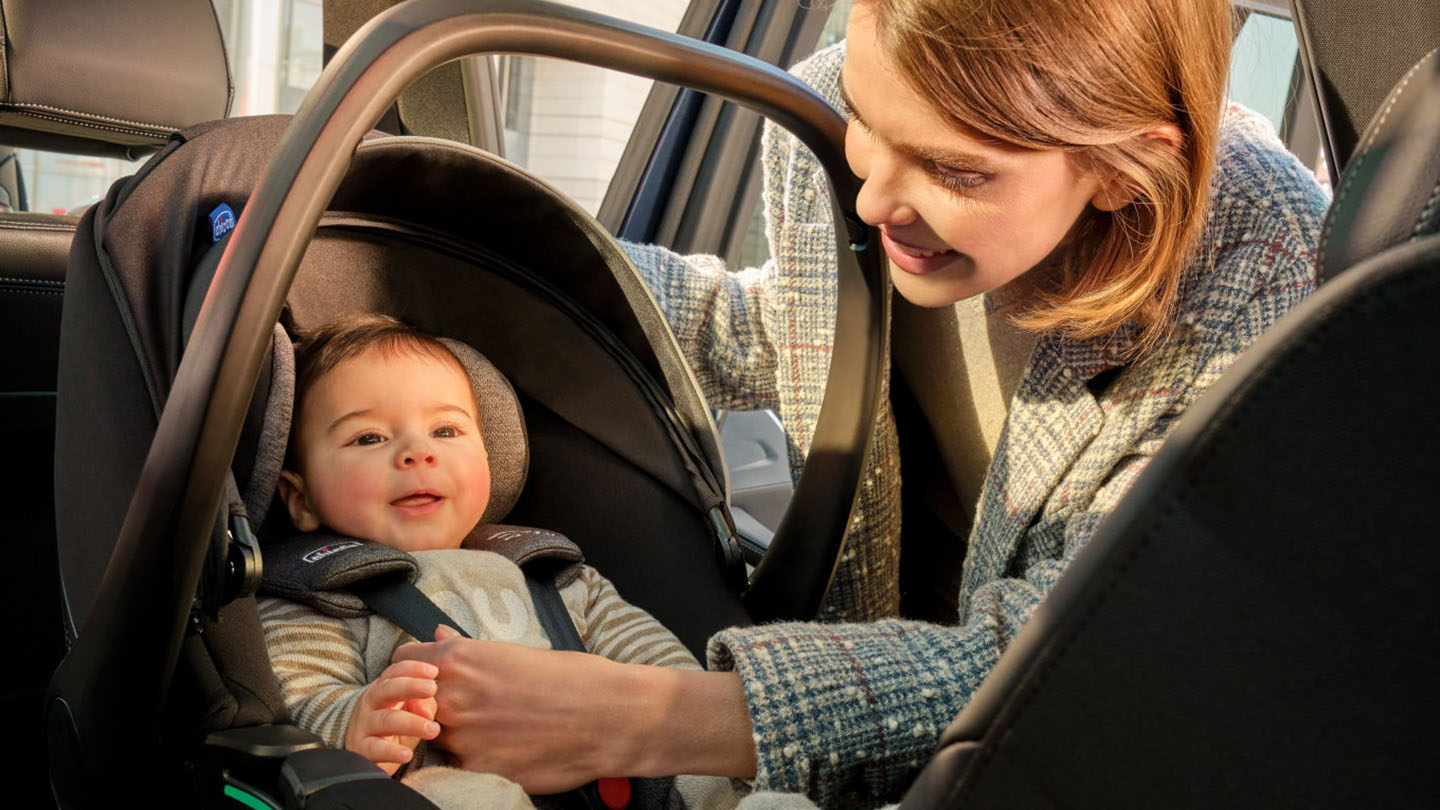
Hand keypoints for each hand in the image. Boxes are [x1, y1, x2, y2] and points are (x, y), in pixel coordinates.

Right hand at [345, 659, 441, 774]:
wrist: (361, 752)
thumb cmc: (393, 727)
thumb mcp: (411, 711)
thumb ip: (423, 705)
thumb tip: (427, 713)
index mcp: (382, 689)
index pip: (394, 672)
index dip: (413, 669)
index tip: (434, 672)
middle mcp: (370, 704)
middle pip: (386, 690)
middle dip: (410, 686)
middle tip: (431, 688)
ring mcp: (363, 726)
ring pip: (385, 720)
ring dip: (411, 723)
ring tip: (433, 729)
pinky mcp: (361, 750)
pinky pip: (375, 749)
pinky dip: (391, 752)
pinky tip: (407, 754)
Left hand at [393, 626, 756, 792]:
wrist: (610, 715)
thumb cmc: (571, 678)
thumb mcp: (517, 652)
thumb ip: (469, 650)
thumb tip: (439, 635)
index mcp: (460, 660)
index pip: (402, 664)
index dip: (411, 672)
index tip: (424, 680)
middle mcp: (453, 697)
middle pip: (409, 703)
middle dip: (426, 705)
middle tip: (458, 709)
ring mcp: (462, 737)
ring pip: (433, 738)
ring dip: (451, 736)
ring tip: (489, 731)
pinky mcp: (479, 770)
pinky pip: (459, 767)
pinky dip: (473, 761)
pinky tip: (504, 751)